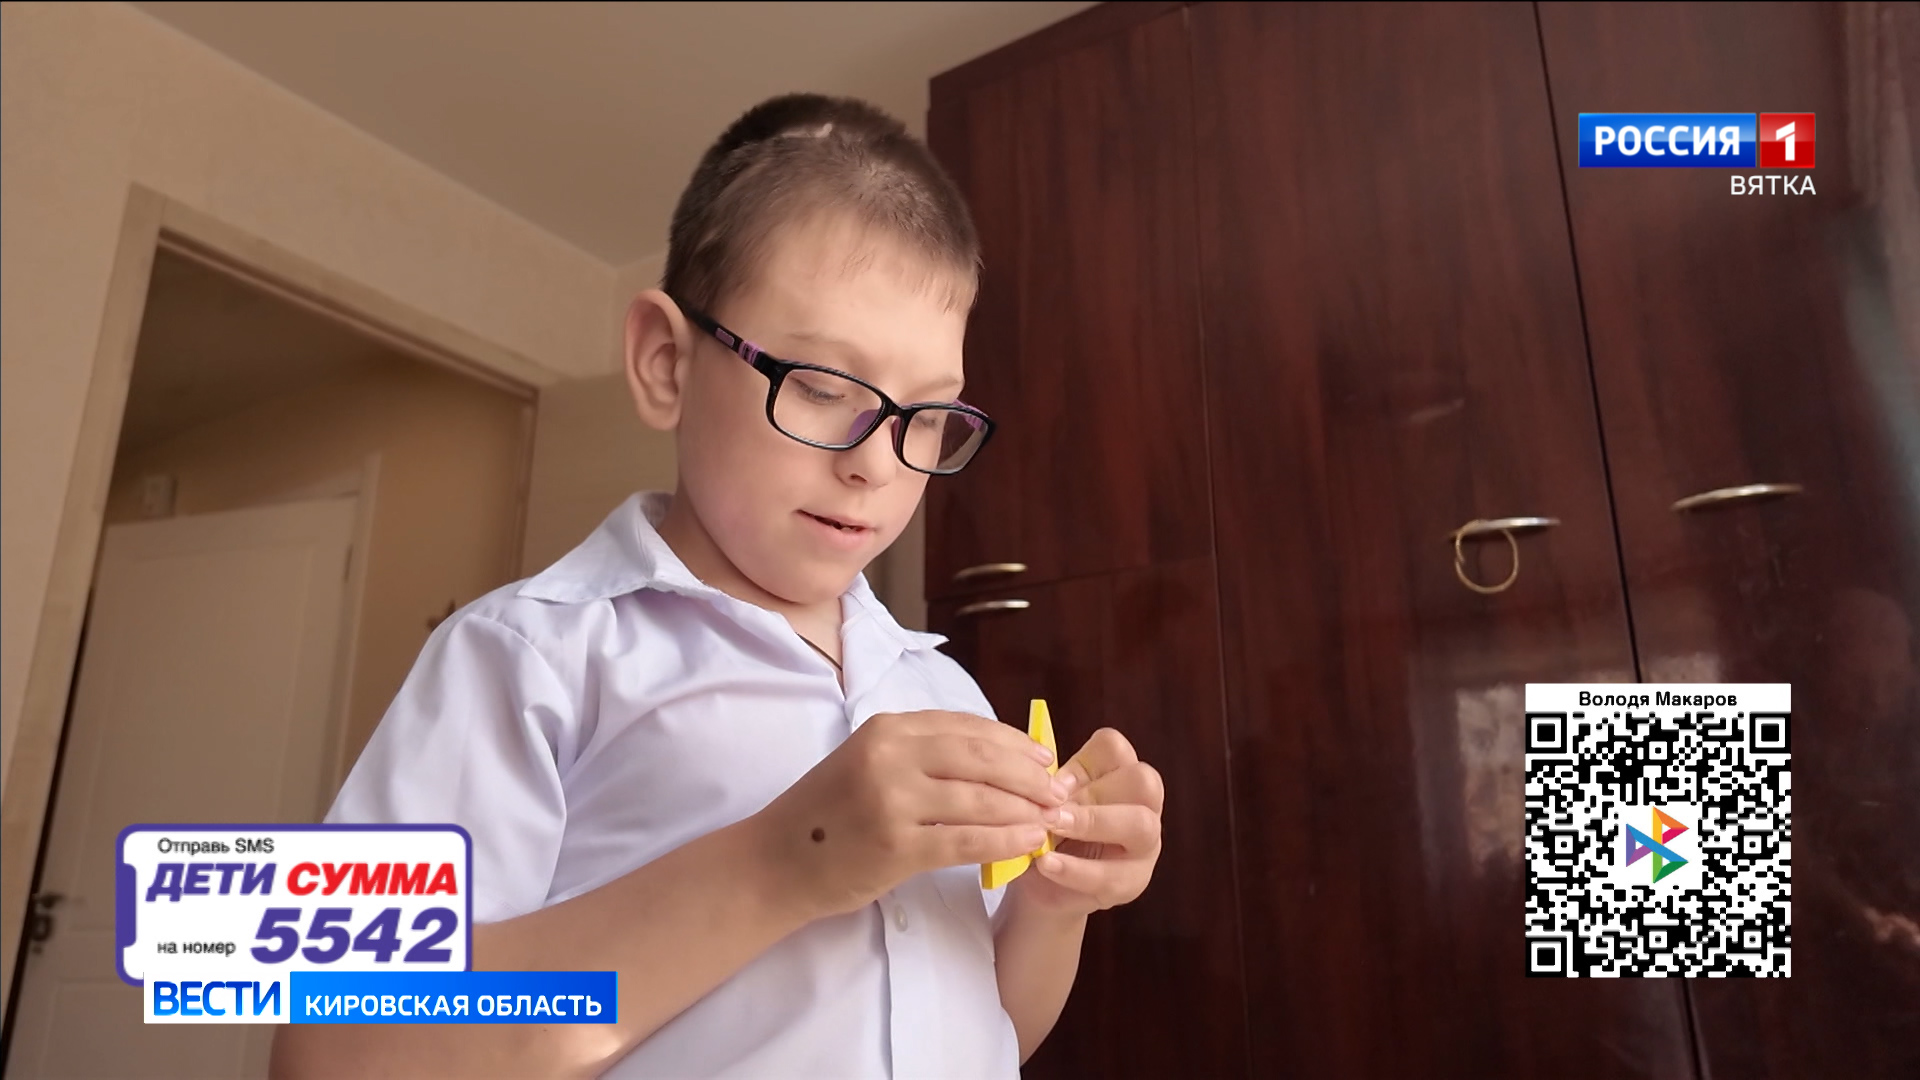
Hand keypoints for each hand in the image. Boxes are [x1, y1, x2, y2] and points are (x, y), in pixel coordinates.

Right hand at [752, 710, 1066, 920]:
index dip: (1013, 742)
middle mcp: (890, 756)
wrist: (776, 861)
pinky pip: (966, 840)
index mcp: (886, 728)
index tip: (1043, 758)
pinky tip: (1028, 843)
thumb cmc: (828, 813)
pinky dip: (1005, 840)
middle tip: (1059, 792)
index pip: (966, 726)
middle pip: (982, 758)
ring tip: (1053, 820)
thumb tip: (996, 758)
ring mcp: (892, 800)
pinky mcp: (895, 846)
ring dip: (1026, 810)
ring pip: (981, 799)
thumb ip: (922, 754)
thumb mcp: (868, 762)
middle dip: (1029, 775)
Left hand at [1015, 728, 1163, 916]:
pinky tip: (1045, 863)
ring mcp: (1145, 845)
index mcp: (1119, 774)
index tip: (1052, 782)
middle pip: (1143, 779)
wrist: (1041, 886)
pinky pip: (1111, 874)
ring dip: (1091, 824)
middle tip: (1052, 809)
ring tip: (1051, 830)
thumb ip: (1052, 790)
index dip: (1082, 760)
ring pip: (1141, 823)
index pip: (1115, 747)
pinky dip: (1073, 868)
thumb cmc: (1046, 833)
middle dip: (1094, 792)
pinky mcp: (1133, 882)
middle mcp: (1143, 804)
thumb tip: (1051, 785)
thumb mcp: (1047, 803)